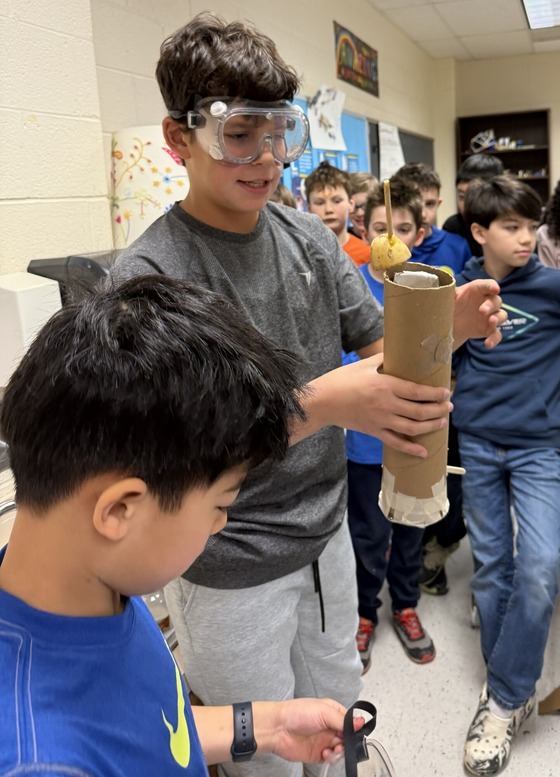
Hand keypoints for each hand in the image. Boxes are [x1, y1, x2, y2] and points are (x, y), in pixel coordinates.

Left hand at [256, 698, 363, 764]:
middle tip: (343, 742)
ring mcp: (324, 740)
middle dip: (348, 742)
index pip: (350, 721)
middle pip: (348, 737)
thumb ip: (343, 720)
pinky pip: (331, 759)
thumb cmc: (297, 713)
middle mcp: (329, 726)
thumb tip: (360, 722)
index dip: (354, 728)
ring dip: (340, 751)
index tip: (356, 733)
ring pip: (341, 749)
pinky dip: (331, 758)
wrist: (278, 728)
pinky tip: (325, 754)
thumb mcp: (323, 712)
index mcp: (332, 712)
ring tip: (332, 749)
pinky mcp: (318, 754)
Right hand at [296, 354, 452, 457]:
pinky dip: (411, 448)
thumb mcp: (363, 364)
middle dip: (439, 410)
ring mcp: (381, 420)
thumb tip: (398, 351)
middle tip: (449, 407)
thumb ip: (383, 359)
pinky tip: (423, 451)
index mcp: (385, 385)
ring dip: (431, 426)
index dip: (435, 394)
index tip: (446, 393)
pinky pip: (396, 442)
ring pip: (412, 427)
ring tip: (442, 422)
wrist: (322, 402)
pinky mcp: (373, 431)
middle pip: (420, 411)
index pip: (418, 391)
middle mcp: (386, 404)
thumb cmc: (341, 380)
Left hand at [453, 279, 505, 348]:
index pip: (487, 285)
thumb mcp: (448, 297)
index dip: (492, 286)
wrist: (450, 323)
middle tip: (482, 311)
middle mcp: (486, 302)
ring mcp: (489, 316)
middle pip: (496, 301)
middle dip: (491, 305)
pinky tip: (488, 344)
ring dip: (498, 318)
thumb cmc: (451, 304)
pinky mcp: (489, 330)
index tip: (495, 289)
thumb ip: (449, 291)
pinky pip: (496, 334)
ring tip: (491, 322)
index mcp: (477, 290)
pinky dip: (494, 339)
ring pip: (501, 315)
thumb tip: (444, 286)